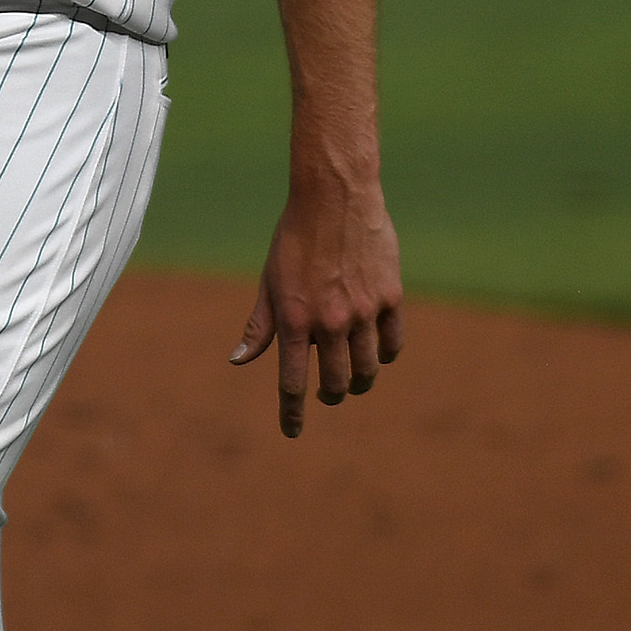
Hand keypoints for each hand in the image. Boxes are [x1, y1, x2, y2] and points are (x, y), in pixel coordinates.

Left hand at [232, 173, 402, 436]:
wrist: (334, 198)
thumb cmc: (294, 240)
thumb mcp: (269, 282)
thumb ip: (259, 325)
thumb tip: (237, 360)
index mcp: (294, 320)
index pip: (293, 382)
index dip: (292, 412)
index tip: (291, 432)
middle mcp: (331, 322)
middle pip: (335, 382)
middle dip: (329, 395)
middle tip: (326, 394)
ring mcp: (364, 312)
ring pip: (367, 369)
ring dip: (358, 381)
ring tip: (351, 380)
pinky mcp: (391, 298)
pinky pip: (392, 344)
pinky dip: (384, 356)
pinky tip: (376, 354)